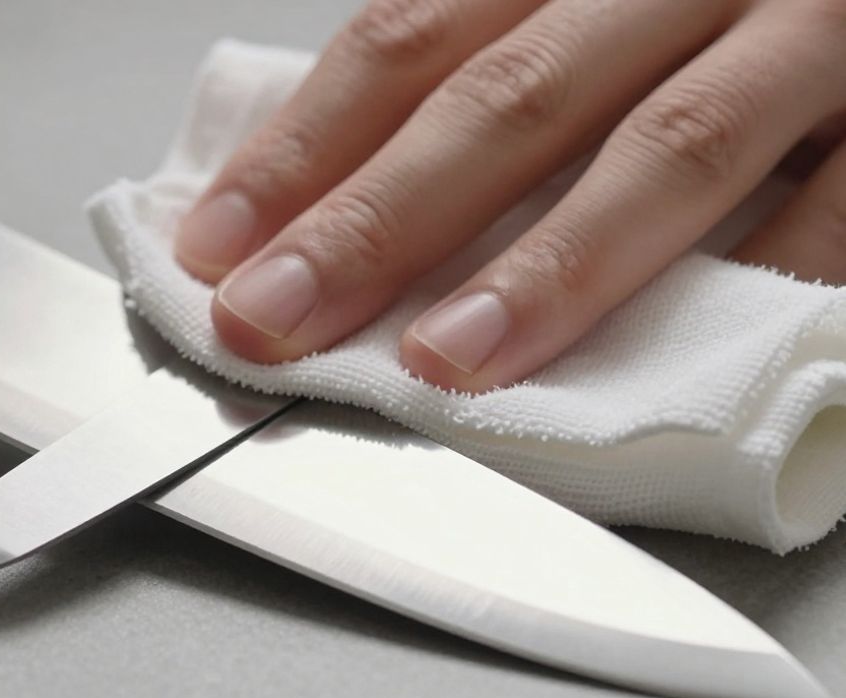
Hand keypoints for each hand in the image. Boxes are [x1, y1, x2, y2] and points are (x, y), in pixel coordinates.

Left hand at [175, 0, 845, 391]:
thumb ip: (485, 60)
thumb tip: (327, 179)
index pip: (407, 40)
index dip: (304, 147)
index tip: (219, 244)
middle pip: (508, 99)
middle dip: (380, 220)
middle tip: (278, 315)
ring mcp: (805, 30)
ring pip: (666, 148)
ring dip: (549, 266)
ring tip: (446, 358)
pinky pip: (840, 202)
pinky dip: (762, 278)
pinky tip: (672, 360)